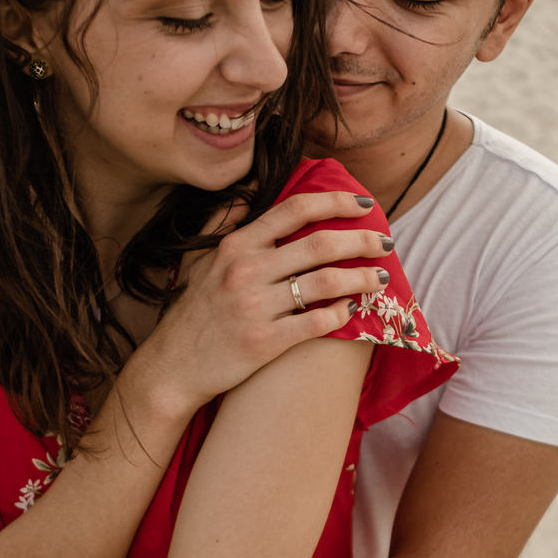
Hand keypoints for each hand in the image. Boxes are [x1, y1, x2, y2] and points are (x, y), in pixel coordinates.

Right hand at [136, 191, 391, 410]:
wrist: (172, 368)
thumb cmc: (191, 314)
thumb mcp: (198, 260)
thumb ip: (224, 222)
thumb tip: (249, 190)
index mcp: (235, 246)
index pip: (294, 210)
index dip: (336, 201)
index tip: (365, 205)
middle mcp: (246, 271)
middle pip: (320, 244)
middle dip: (362, 241)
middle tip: (385, 243)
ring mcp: (254, 307)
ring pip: (326, 283)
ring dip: (362, 278)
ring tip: (381, 278)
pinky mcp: (263, 343)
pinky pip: (315, 324)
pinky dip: (341, 315)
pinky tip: (353, 310)